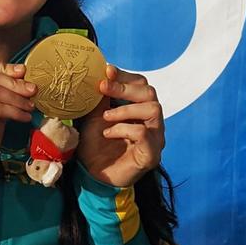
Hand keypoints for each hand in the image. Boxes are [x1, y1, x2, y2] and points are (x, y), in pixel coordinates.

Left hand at [77, 65, 164, 186]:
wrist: (91, 172)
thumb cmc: (94, 142)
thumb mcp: (94, 113)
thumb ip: (101, 95)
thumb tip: (102, 71)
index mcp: (139, 108)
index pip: (141, 84)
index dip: (124, 76)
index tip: (107, 71)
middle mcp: (151, 121)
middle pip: (150, 93)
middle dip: (124, 87)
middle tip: (103, 88)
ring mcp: (154, 138)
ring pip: (153, 109)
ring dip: (125, 109)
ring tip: (105, 117)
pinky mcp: (151, 155)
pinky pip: (145, 134)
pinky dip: (124, 129)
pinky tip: (108, 133)